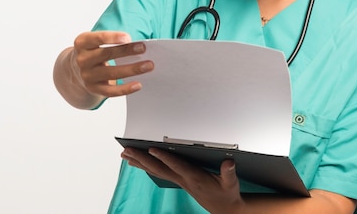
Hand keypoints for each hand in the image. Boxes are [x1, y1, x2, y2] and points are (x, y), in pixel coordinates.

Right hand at [72, 31, 153, 97]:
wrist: (76, 69)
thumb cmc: (93, 51)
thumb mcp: (95, 41)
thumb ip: (112, 41)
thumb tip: (138, 45)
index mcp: (82, 43)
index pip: (97, 38)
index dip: (113, 37)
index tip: (128, 37)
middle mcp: (82, 59)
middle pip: (106, 54)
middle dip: (126, 51)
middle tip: (144, 48)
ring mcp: (87, 75)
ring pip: (111, 73)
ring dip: (132, 69)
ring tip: (148, 65)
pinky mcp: (93, 89)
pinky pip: (111, 91)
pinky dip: (125, 89)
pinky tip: (138, 84)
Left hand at [121, 147, 244, 213]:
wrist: (224, 208)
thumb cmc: (226, 194)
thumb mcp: (231, 183)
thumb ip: (229, 172)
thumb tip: (228, 162)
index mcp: (194, 178)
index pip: (176, 166)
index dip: (164, 157)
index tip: (152, 148)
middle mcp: (183, 180)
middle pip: (158, 168)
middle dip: (142, 158)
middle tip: (127, 150)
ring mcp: (178, 181)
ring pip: (155, 170)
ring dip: (139, 162)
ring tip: (125, 155)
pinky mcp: (178, 181)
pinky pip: (158, 173)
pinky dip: (146, 166)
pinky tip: (138, 162)